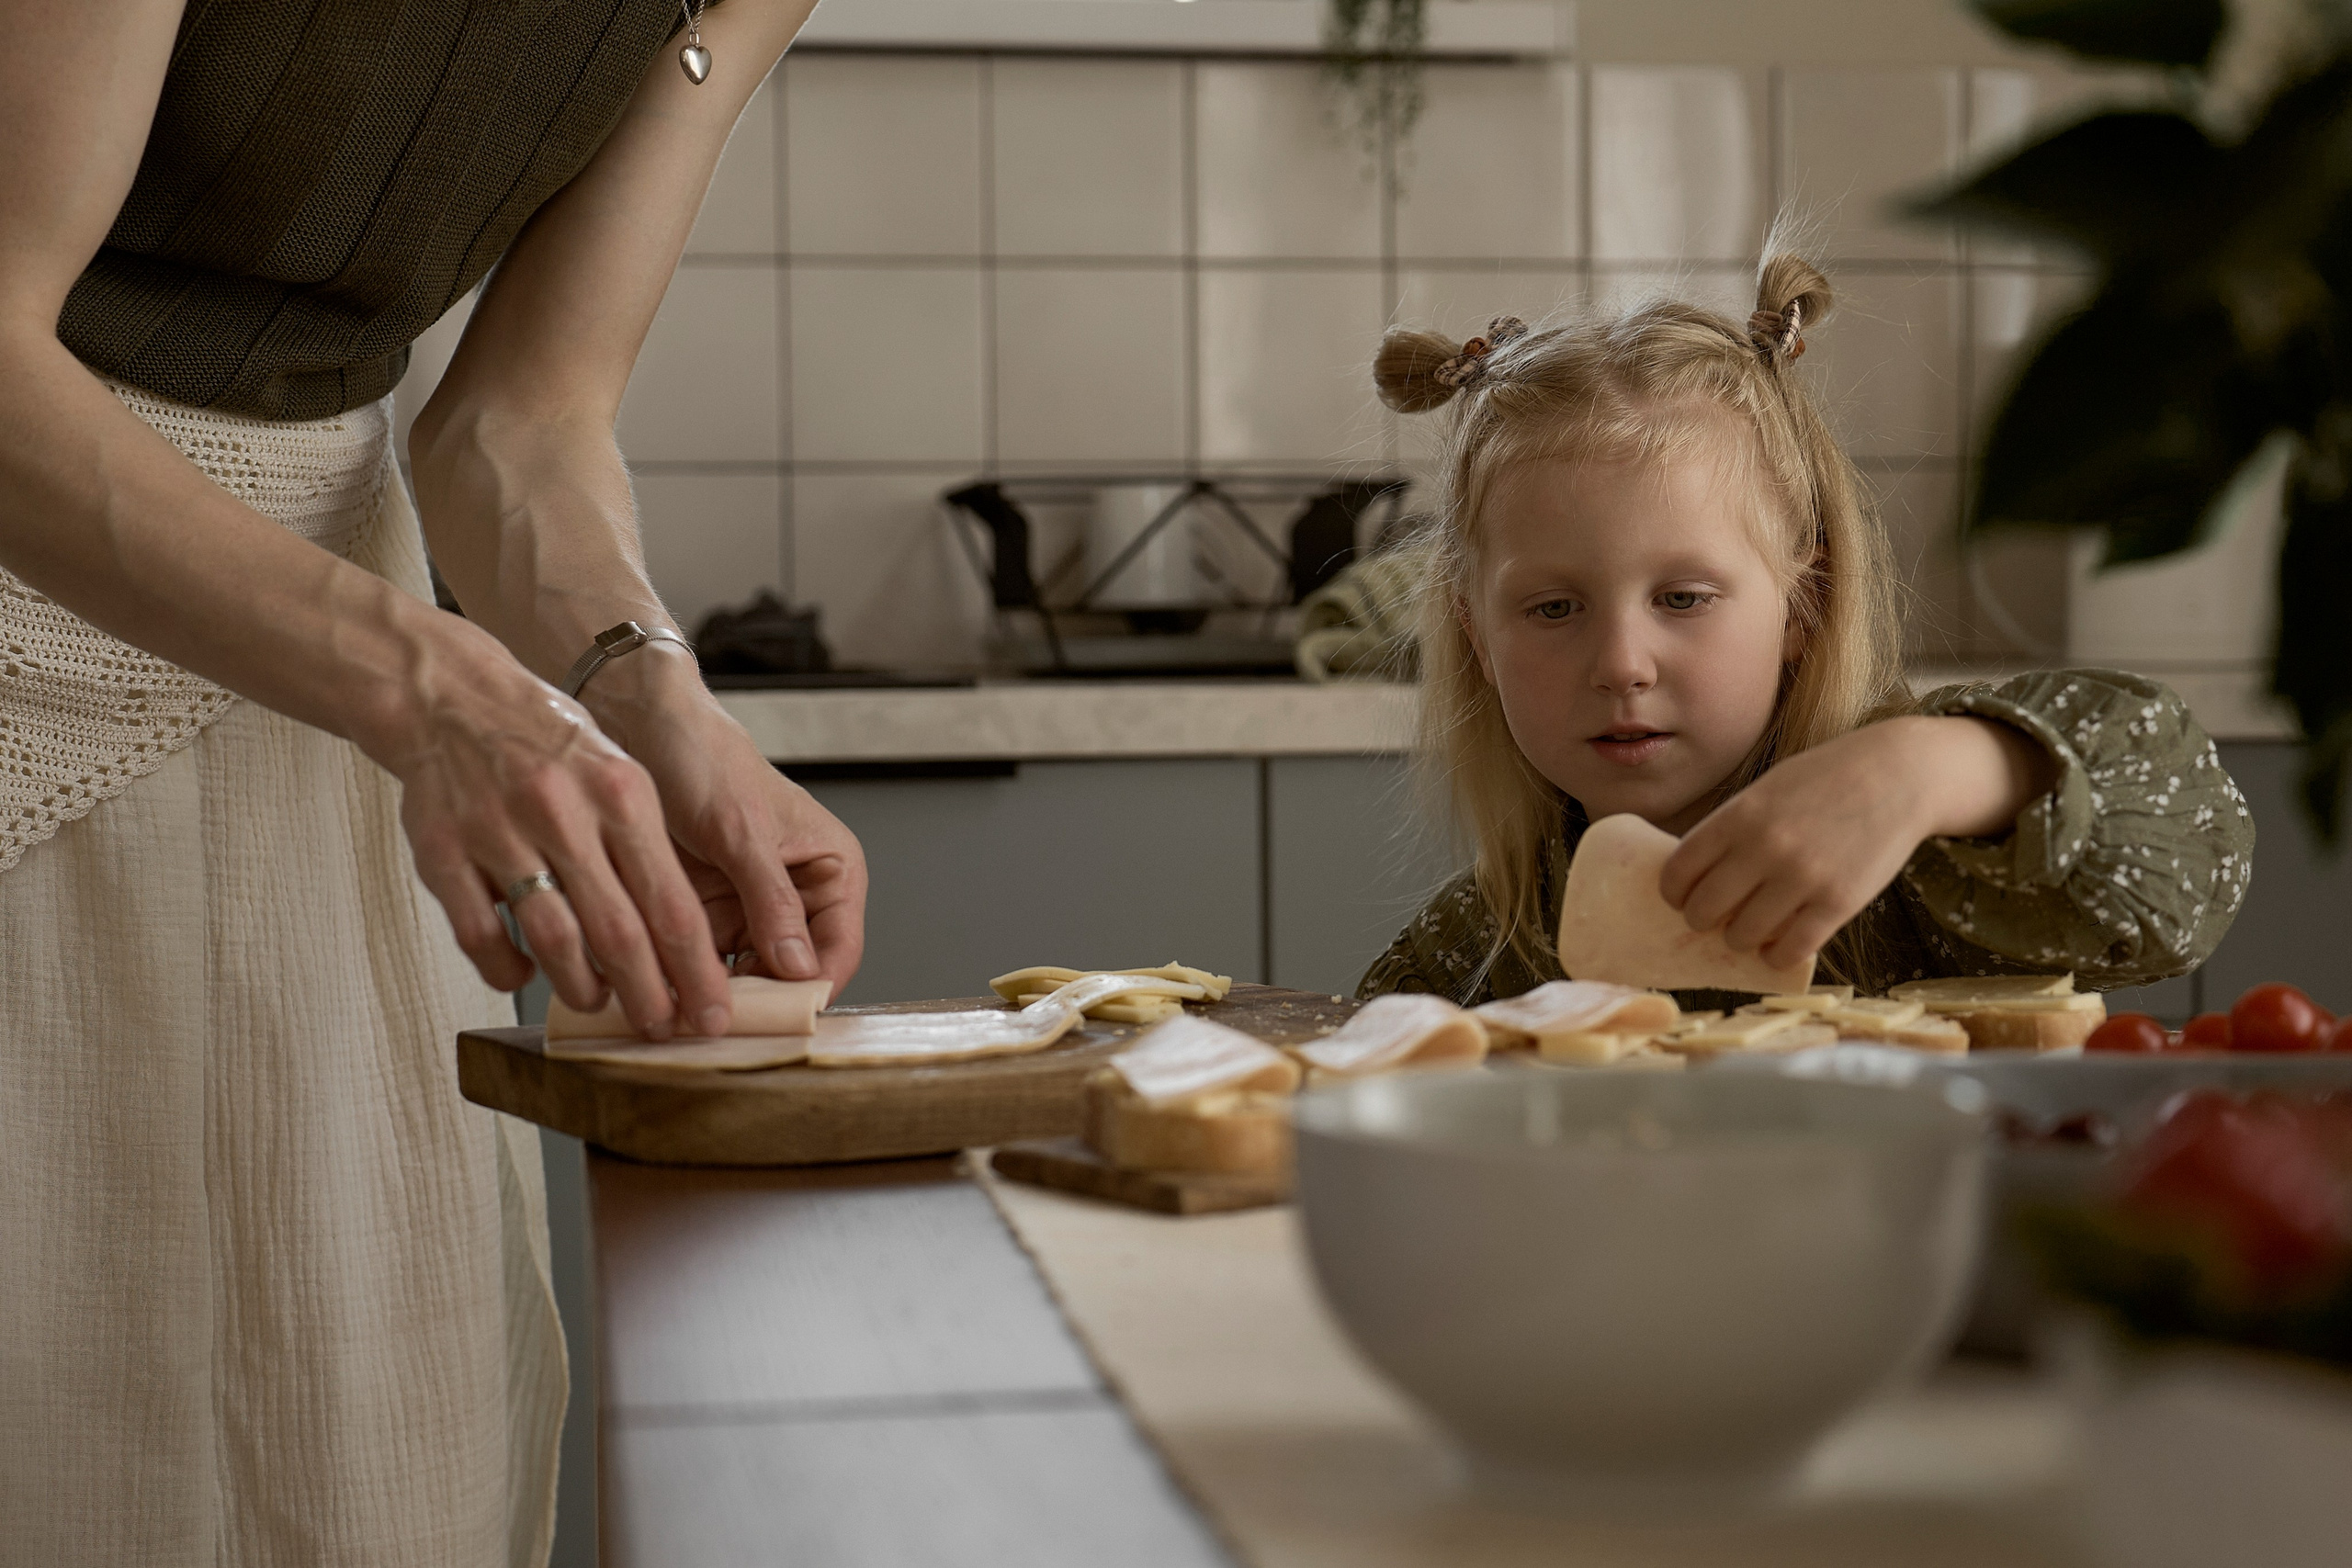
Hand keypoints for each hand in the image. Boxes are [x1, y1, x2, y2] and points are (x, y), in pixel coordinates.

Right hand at [375, 620, 733, 1040]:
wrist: (453, 698)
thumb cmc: (550, 746)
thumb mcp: (621, 774)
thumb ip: (649, 851)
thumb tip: (687, 941)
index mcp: (621, 794)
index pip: (672, 903)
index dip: (695, 970)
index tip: (712, 1014)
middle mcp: (563, 813)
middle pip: (618, 931)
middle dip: (649, 994)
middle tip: (664, 1029)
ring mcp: (499, 832)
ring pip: (552, 938)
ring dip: (582, 986)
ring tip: (598, 1002)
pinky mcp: (442, 851)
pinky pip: (480, 933)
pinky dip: (506, 968)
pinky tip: (525, 974)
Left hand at [581, 647, 867, 997]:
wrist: (642, 730)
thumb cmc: (705, 760)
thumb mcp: (742, 832)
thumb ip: (773, 901)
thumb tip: (801, 968)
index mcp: (832, 871)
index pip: (838, 950)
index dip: (810, 988)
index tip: (773, 1017)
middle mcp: (798, 897)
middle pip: (791, 974)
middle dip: (757, 1001)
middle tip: (720, 1023)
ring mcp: (750, 911)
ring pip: (746, 977)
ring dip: (717, 996)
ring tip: (687, 1013)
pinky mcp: (708, 915)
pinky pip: (704, 963)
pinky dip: (686, 978)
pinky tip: (665, 991)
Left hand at [1657, 715, 2049, 969]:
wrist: (1898, 774)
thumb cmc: (1826, 779)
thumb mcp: (1766, 790)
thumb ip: (1731, 829)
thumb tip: (1695, 877)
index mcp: (1738, 816)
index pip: (1678, 872)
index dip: (1674, 894)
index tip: (1682, 899)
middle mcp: (1764, 848)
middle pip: (1704, 911)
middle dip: (1703, 921)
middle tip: (1717, 918)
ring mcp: (1802, 877)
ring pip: (1742, 937)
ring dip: (1740, 940)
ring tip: (1751, 930)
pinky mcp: (1838, 902)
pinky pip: (1789, 950)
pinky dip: (1776, 955)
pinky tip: (1779, 946)